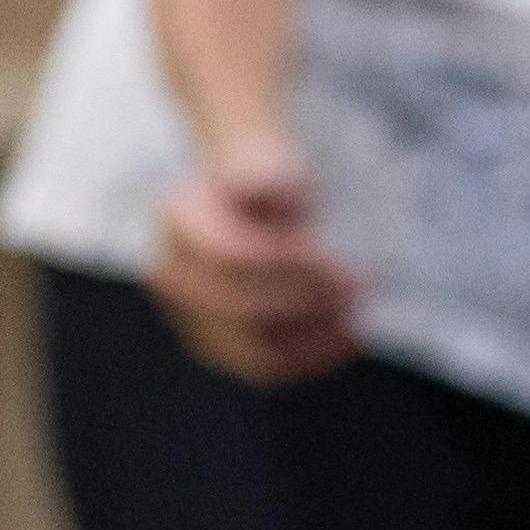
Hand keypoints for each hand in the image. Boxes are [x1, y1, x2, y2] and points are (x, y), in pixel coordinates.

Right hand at [148, 136, 359, 384]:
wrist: (252, 208)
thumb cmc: (266, 185)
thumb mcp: (270, 162)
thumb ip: (265, 172)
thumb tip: (268, 192)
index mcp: (176, 219)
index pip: (229, 256)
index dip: (286, 265)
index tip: (336, 260)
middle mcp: (172, 274)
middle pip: (238, 308)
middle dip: (304, 301)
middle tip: (357, 286)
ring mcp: (190, 318)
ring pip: (252, 348)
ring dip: (312, 335)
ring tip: (353, 313)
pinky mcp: (219, 348)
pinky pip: (266, 367)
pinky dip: (311, 356)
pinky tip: (347, 335)